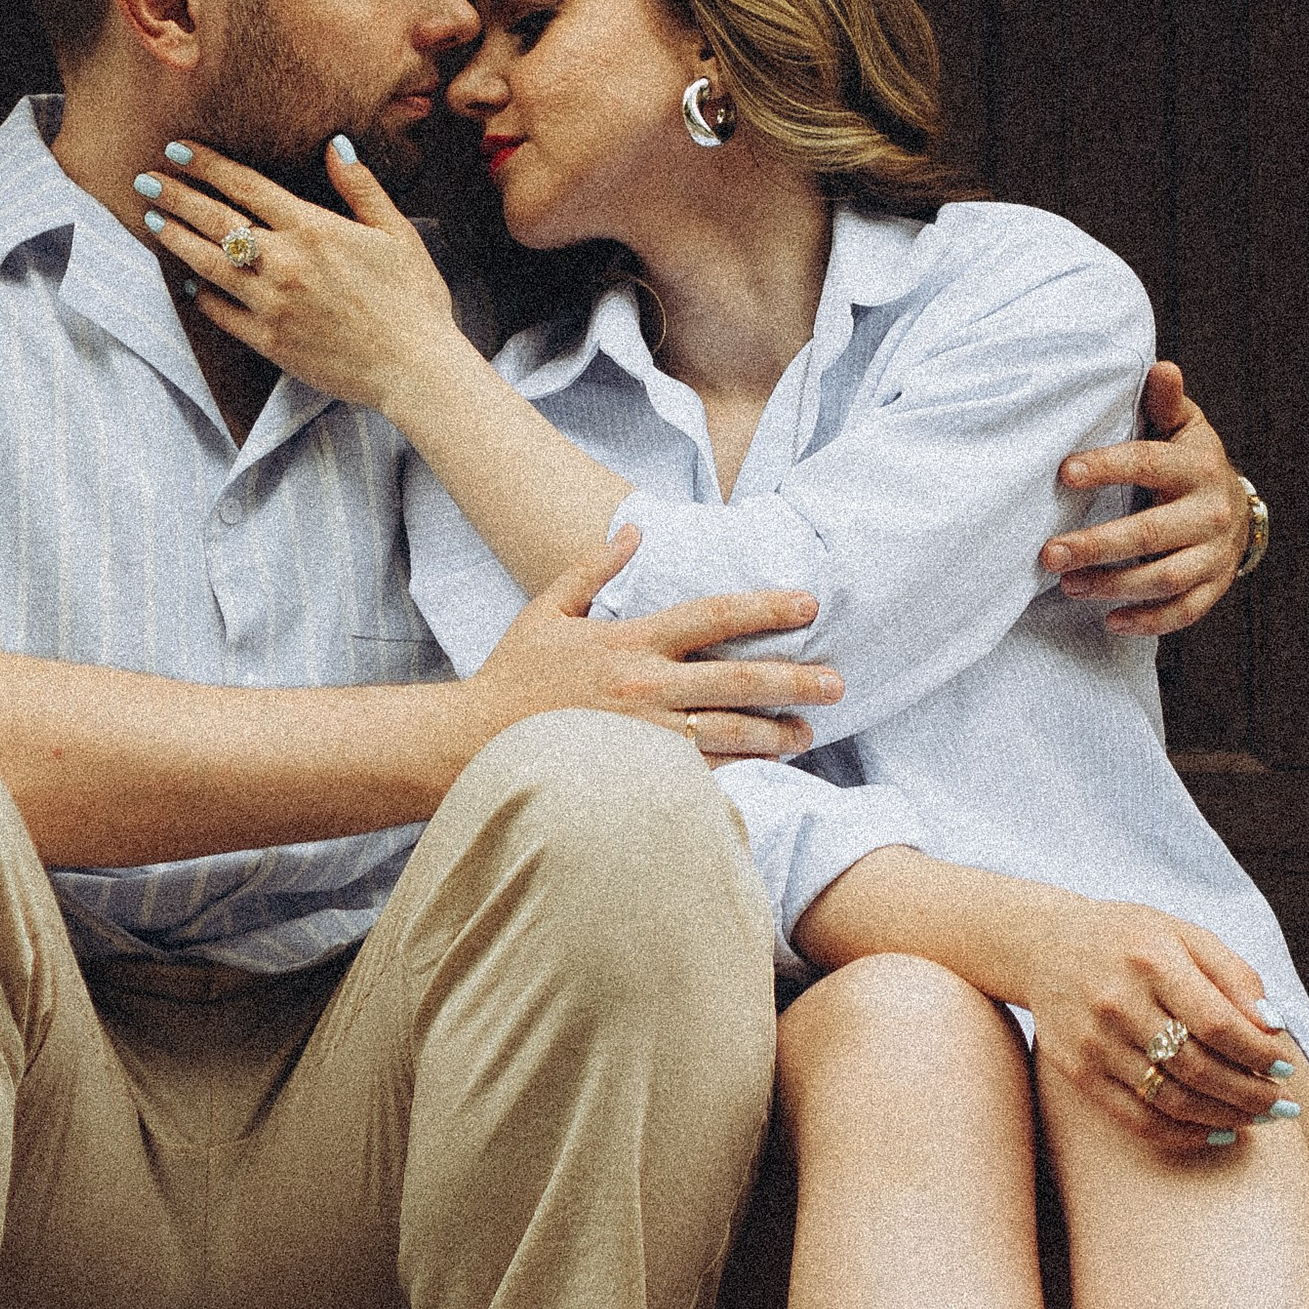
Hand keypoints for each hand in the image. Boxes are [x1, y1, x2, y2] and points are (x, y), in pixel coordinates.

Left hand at [136, 139, 461, 411]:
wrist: (416, 367)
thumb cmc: (415, 299)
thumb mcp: (397, 232)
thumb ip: (361, 188)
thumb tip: (336, 146)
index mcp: (314, 229)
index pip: (246, 186)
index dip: (208, 165)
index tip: (178, 150)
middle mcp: (285, 262)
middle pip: (215, 220)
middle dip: (176, 195)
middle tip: (146, 180)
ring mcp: (272, 303)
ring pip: (208, 264)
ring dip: (176, 240)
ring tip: (152, 222)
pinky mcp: (269, 341)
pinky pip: (221, 313)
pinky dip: (202, 296)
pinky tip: (190, 285)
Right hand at [472, 532, 843, 766]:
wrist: (472, 744)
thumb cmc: (512, 679)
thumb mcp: (547, 610)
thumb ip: (594, 569)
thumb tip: (636, 531)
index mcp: (631, 642)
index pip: (712, 616)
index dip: (764, 607)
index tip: (807, 604)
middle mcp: (646, 687)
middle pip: (735, 677)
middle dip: (792, 679)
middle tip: (837, 682)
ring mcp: (645, 736)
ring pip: (727, 732)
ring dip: (774, 732)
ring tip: (809, 733)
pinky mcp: (638, 776)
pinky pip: (700, 775)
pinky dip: (737, 771)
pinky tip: (766, 771)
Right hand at [1010, 893, 1300, 1155]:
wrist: (1042, 945)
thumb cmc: (1129, 938)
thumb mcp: (1184, 934)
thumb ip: (1233, 975)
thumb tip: (1273, 1028)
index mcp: (1152, 959)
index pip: (1217, 1022)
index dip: (1258, 1053)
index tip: (1286, 1068)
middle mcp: (1119, 1002)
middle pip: (1198, 1066)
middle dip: (1249, 1093)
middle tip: (1281, 1106)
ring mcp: (1095, 1041)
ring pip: (1171, 1098)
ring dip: (1224, 1116)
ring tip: (1256, 1119)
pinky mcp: (1079, 1070)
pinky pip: (1136, 1118)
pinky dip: (1182, 1133)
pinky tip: (1214, 1131)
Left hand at [1043, 359, 1251, 639]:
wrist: (1235, 506)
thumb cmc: (1188, 459)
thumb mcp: (1182, 425)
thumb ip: (1164, 402)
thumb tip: (1161, 367)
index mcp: (1197, 465)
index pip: (1150, 464)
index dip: (1108, 467)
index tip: (1065, 472)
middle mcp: (1211, 511)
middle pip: (1152, 532)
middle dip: (1097, 545)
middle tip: (1049, 553)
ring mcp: (1215, 553)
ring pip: (1165, 577)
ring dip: (1114, 585)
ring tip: (1068, 585)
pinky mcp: (1215, 585)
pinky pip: (1184, 610)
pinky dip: (1149, 620)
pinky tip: (1111, 620)